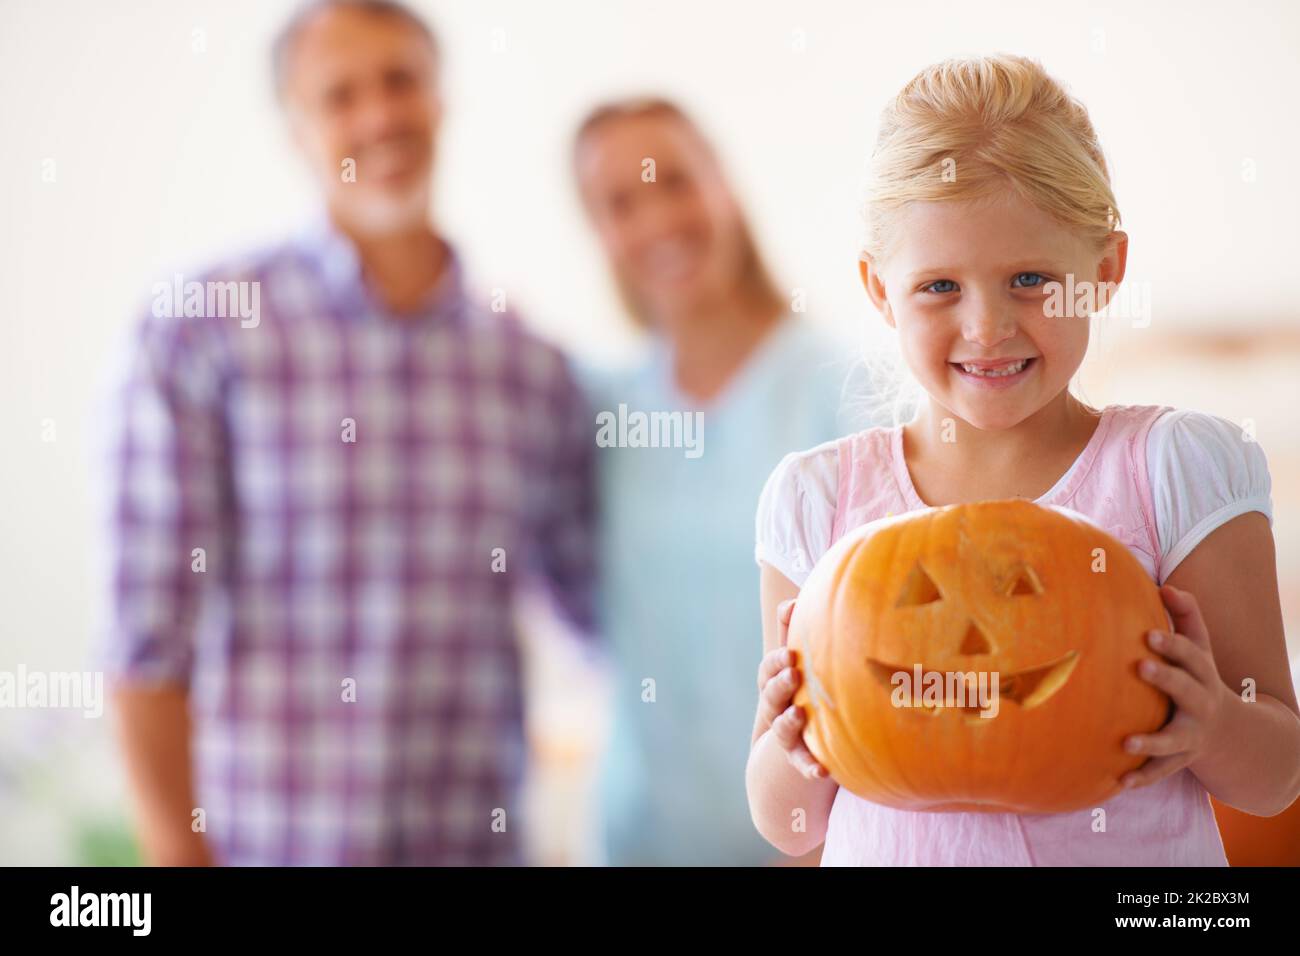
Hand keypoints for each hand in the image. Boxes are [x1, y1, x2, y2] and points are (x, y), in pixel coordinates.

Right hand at [755, 599, 828, 780]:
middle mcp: (776, 707)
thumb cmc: (800, 684)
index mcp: (774, 681)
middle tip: (793, 672)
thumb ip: (791, 632)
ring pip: (782, 729)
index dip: (776, 662)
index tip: (791, 654)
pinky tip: (822, 770)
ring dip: (788, 721)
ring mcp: (786, 733)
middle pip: (771, 696)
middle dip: (779, 683)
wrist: (796, 734)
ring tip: (798, 715)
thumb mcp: (793, 660)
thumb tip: (793, 601)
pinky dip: (809, 767)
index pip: (769, 669)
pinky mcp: (800, 756)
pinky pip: (802, 764)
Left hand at [1120, 584, 1229, 790]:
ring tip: (1126, 743)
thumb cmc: (1198, 677)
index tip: (1149, 634)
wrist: (1230, 732)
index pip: (1192, 655)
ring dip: (1152, 742)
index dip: (1173, 645)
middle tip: (1140, 666)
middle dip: (1167, 679)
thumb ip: (1186, 617)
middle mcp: (1201, 704)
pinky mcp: (1181, 759)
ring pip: (1175, 740)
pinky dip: (1143, 777)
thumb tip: (1167, 586)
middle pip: (1187, 690)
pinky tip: (1119, 783)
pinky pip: (1163, 771)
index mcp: (1202, 673)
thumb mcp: (1200, 649)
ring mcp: (1192, 734)